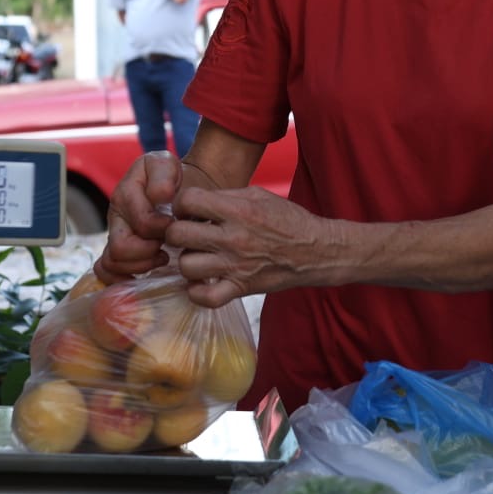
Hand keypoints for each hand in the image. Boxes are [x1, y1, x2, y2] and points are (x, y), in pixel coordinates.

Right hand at [93, 151, 180, 282]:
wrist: (177, 189)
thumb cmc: (173, 178)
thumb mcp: (169, 164)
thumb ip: (163, 173)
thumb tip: (158, 196)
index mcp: (126, 194)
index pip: (142, 223)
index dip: (163, 229)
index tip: (177, 224)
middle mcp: (115, 217)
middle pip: (120, 249)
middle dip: (148, 252)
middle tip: (167, 247)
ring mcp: (114, 236)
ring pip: (112, 264)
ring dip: (141, 265)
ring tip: (162, 257)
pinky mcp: (117, 252)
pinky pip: (107, 273)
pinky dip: (123, 280)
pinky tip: (147, 274)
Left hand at [166, 187, 330, 307]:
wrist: (316, 251)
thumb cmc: (287, 220)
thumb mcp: (258, 195)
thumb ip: (225, 197)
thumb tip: (194, 202)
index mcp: (238, 211)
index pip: (188, 200)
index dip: (182, 203)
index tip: (188, 210)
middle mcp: (234, 238)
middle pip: (178, 235)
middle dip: (176, 232)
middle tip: (187, 233)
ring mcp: (236, 266)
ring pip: (186, 266)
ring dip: (187, 260)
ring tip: (198, 256)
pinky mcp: (241, 288)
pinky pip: (205, 298)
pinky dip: (196, 292)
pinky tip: (202, 281)